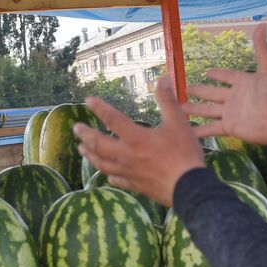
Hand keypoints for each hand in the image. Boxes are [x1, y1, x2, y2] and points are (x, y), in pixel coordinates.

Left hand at [73, 74, 205, 207]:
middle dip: (85, 135)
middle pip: (99, 144)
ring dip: (90, 155)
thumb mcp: (179, 123)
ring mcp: (129, 172)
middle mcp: (127, 155)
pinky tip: (107, 176)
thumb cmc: (184, 154)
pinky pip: (117, 181)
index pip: (112, 119)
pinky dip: (109, 176)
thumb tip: (163, 79)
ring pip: (102, 164)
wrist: (189, 188)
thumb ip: (168, 101)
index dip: (99, 108)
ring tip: (81, 149)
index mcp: (136, 138)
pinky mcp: (135, 186)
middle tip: (76, 128)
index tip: (88, 101)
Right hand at [183, 22, 266, 152]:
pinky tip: (188, 132)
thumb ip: (261, 48)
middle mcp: (235, 98)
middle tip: (185, 88)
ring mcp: (231, 113)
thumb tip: (262, 24)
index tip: (206, 72)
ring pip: (208, 110)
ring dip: (194, 109)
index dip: (217, 74)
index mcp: (243, 83)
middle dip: (199, 91)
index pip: (226, 76)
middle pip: (212, 93)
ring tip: (179, 108)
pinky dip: (199, 131)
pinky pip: (212, 129)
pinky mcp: (230, 127)